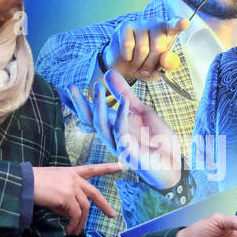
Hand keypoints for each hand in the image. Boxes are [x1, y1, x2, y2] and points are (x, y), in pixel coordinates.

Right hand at [31, 162, 120, 235]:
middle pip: (95, 193)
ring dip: (80, 223)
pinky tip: (68, 230)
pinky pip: (75, 214)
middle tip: (112, 215)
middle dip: (105, 205)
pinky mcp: (67, 197)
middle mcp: (74, 178)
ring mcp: (72, 187)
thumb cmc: (34, 184)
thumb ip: (65, 197)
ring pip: (84, 208)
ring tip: (74, 232)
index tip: (120, 166)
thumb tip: (70, 213)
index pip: (92, 169)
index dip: (107, 168)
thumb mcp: (54, 187)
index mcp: (71, 172)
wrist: (23, 183)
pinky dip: (73, 224)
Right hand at [65, 72, 182, 190]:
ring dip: (99, 107)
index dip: (76, 102)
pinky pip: (124, 133)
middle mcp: (112, 136)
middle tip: (70, 87)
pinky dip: (122, 116)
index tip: (63, 89)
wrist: (173, 163)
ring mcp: (120, 145)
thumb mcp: (141, 110)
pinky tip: (123, 102)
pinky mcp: (131, 152)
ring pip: (103, 126)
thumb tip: (108, 73)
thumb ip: (124, 93)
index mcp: (113, 126)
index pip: (90, 113)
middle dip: (80, 104)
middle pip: (90, 120)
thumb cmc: (156, 139)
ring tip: (98, 87)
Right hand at [104, 18, 189, 82]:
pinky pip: (128, 46)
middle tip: (146, 69)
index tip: (184, 23)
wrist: (124, 66)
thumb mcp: (161, 70)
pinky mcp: (126, 27)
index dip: (179, 25)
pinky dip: (128, 57)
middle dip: (151, 63)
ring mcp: (140, 23)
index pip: (175, 26)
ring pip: (142, 48)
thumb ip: (168, 65)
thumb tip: (165, 58)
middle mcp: (156, 24)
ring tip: (137, 65)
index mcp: (168, 32)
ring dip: (139, 63)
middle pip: (157, 46)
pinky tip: (128, 57)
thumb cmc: (146, 65)